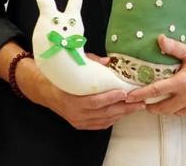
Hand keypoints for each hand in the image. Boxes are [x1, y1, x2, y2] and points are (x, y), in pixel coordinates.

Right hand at [18, 58, 143, 129]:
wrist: (46, 92)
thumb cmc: (61, 79)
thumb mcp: (73, 67)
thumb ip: (91, 63)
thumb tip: (108, 61)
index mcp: (71, 99)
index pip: (94, 101)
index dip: (110, 98)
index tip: (124, 93)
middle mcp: (75, 113)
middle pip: (104, 113)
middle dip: (124, 108)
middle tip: (139, 101)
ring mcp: (78, 120)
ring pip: (105, 120)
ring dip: (122, 114)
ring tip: (136, 106)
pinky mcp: (81, 124)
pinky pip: (100, 125)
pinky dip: (113, 119)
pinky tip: (123, 112)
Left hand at [126, 36, 185, 115]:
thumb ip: (174, 48)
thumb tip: (159, 39)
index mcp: (184, 81)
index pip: (156, 91)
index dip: (141, 95)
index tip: (130, 97)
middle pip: (163, 108)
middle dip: (152, 107)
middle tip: (145, 103)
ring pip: (175, 113)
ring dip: (167, 109)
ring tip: (161, 103)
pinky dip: (181, 110)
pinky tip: (179, 103)